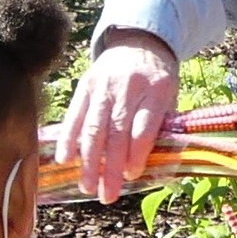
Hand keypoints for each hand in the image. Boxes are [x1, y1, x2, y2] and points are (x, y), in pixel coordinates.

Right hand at [58, 31, 179, 201]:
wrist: (138, 42)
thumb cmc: (157, 79)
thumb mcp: (170, 97)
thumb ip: (162, 127)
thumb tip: (155, 168)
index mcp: (155, 90)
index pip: (143, 127)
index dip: (136, 154)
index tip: (131, 175)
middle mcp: (127, 87)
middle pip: (116, 133)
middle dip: (110, 168)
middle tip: (108, 196)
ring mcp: (103, 86)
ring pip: (93, 128)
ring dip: (89, 161)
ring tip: (88, 186)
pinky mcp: (85, 86)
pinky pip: (75, 116)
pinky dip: (69, 139)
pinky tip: (66, 160)